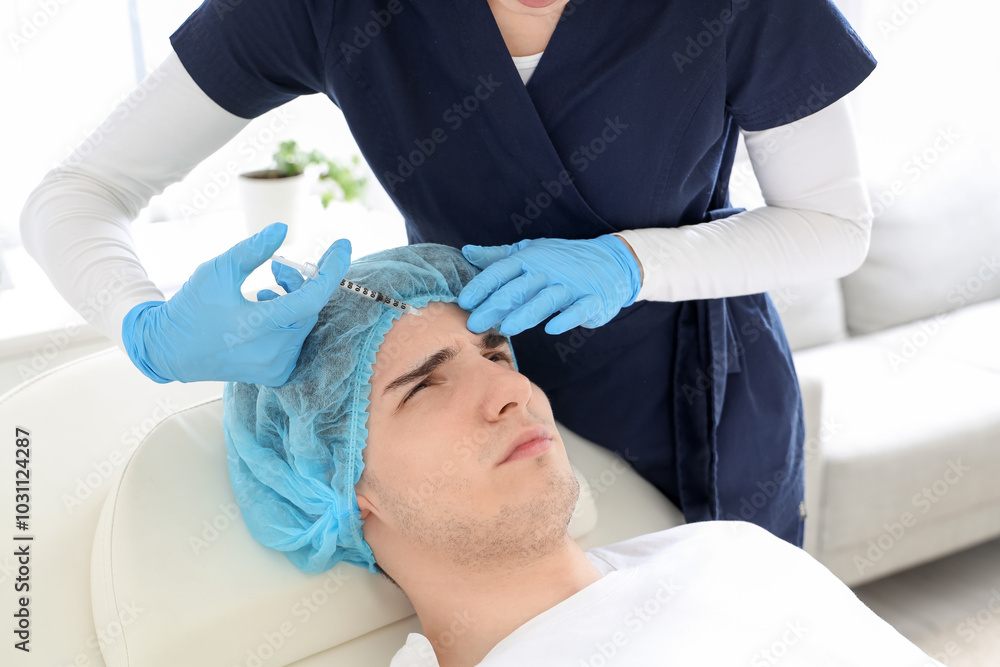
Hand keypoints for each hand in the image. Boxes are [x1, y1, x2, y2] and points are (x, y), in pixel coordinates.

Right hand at [121, 222, 351, 384]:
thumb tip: (282, 229)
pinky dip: (289, 322)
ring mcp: (275, 367)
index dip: (331, 269)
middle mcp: (272, 352)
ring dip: (294, 302)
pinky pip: (297, 341)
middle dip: (300, 283)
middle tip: (278, 268)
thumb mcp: (218, 270)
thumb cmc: (192, 307)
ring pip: (304, 325)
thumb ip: (252, 250)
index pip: (312, 298)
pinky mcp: (275, 375)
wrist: (170, 349)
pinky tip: (265, 311)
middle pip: (309, 309)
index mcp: (259, 326)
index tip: (342, 245)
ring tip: (265, 290)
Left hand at [457, 235, 641, 335]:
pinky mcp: (592, 300)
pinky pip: (579, 309)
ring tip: (506, 328)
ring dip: (525, 313)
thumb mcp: (530, 252)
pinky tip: (552, 328)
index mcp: (530, 259)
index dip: (483, 285)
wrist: (612, 262)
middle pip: (519, 287)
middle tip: (475, 323)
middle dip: (495, 305)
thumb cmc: (563, 260)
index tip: (465, 301)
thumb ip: (499, 257)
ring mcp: (572, 285)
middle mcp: (549, 270)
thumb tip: (467, 252)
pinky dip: (567, 318)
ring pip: (546, 299)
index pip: (502, 270)